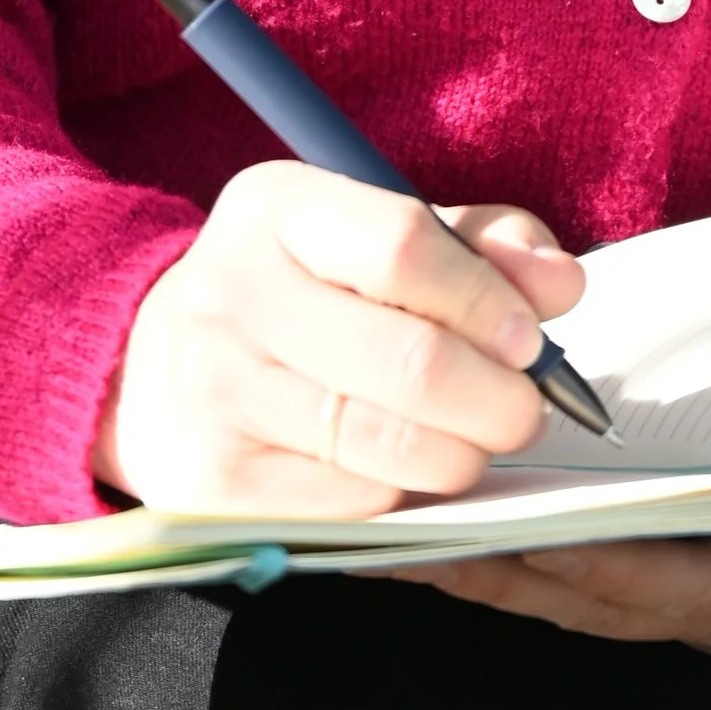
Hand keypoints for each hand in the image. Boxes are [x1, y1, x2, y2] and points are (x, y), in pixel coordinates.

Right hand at [95, 159, 584, 515]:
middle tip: (523, 412)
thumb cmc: (300, 292)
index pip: (402, 246)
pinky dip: (401, 497)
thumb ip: (480, 245)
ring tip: (472, 443)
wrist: (149, 367)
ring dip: (461, 456)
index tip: (530, 339)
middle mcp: (230, 291)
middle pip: (409, 361)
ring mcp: (213, 391)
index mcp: (276, 206)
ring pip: (387, 445)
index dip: (486, 300)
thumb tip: (561, 284)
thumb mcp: (374, 235)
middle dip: (498, 400)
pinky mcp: (210, 482)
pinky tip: (404, 472)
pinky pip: (350, 503)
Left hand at [400, 503, 710, 656]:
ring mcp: (691, 592)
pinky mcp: (669, 567)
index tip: (516, 541)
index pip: (672, 586)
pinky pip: (577, 569)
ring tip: (394, 529)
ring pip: (571, 589)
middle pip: (592, 596)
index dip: (591, 569)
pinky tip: (445, 524)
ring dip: (487, 565)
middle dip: (502, 572)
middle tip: (409, 534)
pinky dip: (512, 552)